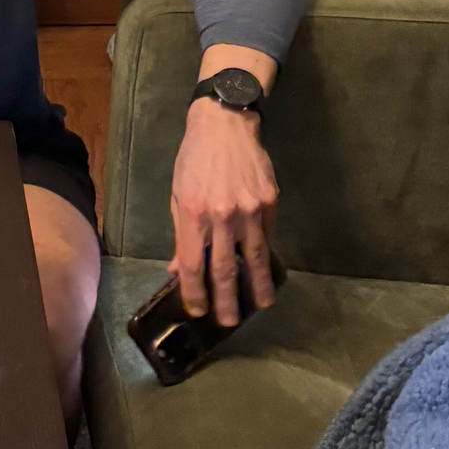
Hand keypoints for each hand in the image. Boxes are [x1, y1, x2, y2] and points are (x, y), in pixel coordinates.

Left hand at [169, 97, 278, 324]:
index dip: (195, 291)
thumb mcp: (177, 195)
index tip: (198, 310)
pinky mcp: (270, 202)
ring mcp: (250, 210)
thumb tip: (180, 269)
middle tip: (229, 322)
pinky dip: (264, 254)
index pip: (194, 264)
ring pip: (254, 258)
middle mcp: (222, 216)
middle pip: (224, 269)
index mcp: (192, 215)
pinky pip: (266, 235)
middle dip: (226, 300)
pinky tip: (264, 269)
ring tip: (261, 305)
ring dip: (257, 286)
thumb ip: (181, 235)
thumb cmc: (193, 161)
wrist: (224, 126)